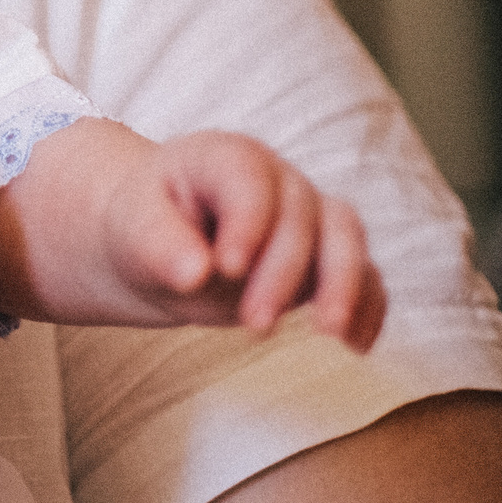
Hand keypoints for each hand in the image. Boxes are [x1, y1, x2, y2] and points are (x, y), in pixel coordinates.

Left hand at [106, 128, 387, 349]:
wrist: (161, 247)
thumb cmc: (144, 228)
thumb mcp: (133, 230)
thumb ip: (159, 245)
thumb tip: (195, 273)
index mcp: (225, 157)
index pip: (250, 181)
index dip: (247, 223)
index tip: (228, 268)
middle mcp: (277, 179)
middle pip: (301, 217)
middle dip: (283, 274)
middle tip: (254, 324)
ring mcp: (310, 215)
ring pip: (346, 238)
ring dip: (343, 287)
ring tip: (328, 334)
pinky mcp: (328, 257)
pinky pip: (365, 276)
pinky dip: (367, 308)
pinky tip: (357, 345)